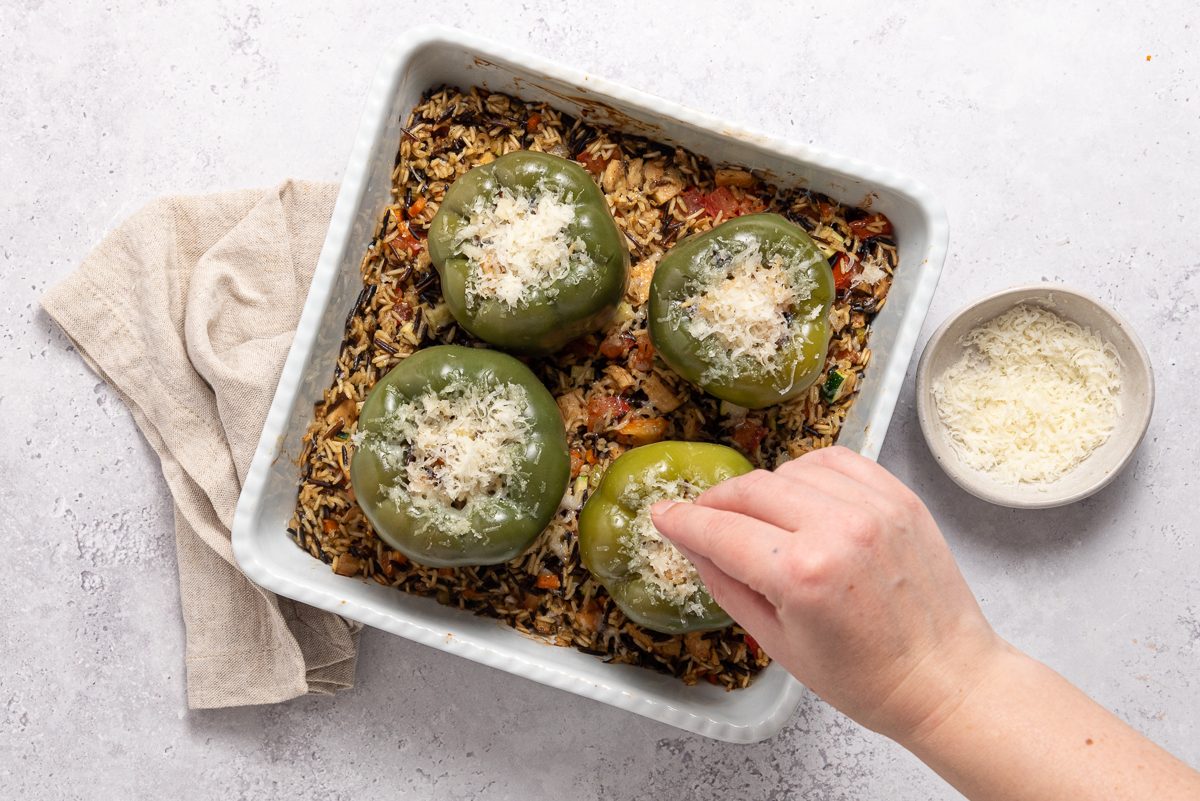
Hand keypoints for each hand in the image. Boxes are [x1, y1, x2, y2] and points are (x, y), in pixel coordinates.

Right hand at [651, 446, 1003, 739]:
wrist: (946, 679)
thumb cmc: (865, 679)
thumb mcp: (777, 643)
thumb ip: (726, 584)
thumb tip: (690, 543)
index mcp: (802, 574)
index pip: (720, 530)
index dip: (683, 521)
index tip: (663, 514)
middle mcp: (837, 529)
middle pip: (751, 490)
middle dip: (717, 504)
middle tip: (706, 520)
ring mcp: (873, 507)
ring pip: (789, 470)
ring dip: (764, 490)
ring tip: (762, 520)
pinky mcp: (898, 497)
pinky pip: (835, 461)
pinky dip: (808, 474)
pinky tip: (802, 499)